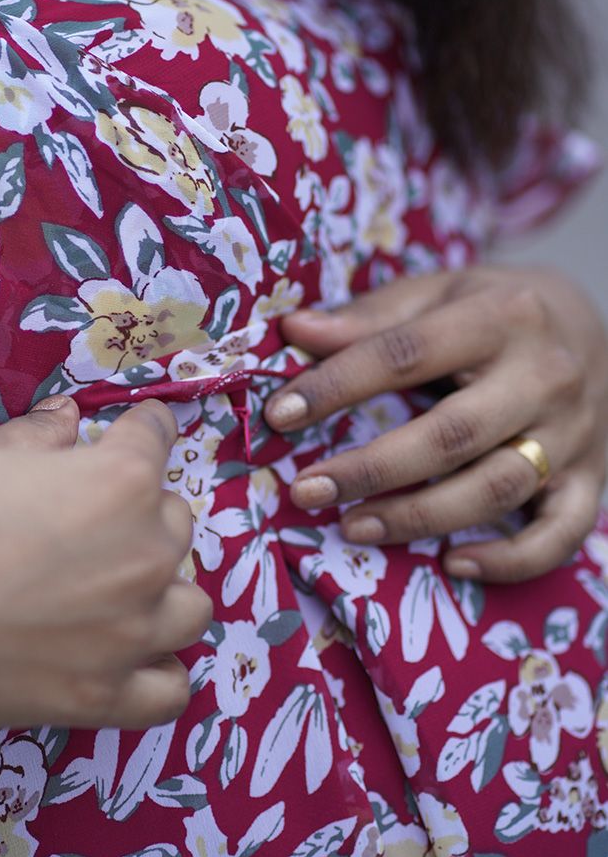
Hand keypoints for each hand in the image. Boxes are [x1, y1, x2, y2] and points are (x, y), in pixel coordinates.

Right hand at [0, 397, 211, 759]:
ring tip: (119, 586)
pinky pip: (170, 689)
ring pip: (191, 604)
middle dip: (142, 510)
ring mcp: (130, 635)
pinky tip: (128, 656)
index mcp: (121, 482)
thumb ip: (41, 437)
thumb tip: (69, 421)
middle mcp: (145, 556)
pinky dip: (157, 669)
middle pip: (176, 521)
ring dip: (164, 587)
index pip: (157, 438)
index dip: (141, 430)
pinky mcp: (102, 699)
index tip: (130, 433)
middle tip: (90, 518)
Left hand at [264, 266, 607, 582]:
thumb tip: (295, 331)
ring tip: (353, 526)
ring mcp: (572, 433)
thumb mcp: (441, 292)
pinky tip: (453, 564)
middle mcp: (544, 375)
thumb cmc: (497, 310)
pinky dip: (510, 560)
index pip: (406, 353)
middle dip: (372, 468)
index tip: (279, 413)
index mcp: (501, 316)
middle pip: (452, 434)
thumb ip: (372, 316)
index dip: (337, 385)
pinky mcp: (590, 478)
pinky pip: (558, 534)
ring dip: (420, 517)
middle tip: (306, 490)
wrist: (598, 330)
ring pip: (497, 488)